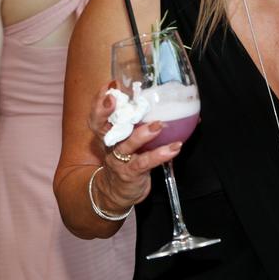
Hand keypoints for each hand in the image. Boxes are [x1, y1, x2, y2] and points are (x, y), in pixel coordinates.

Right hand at [87, 87, 182, 216]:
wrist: (117, 193)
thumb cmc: (129, 158)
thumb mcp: (131, 138)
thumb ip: (146, 120)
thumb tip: (179, 104)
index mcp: (109, 132)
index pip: (99, 114)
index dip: (100, 100)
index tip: (110, 85)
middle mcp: (110, 144)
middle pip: (102, 127)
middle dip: (106, 112)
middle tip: (114, 98)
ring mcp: (119, 159)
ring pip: (126, 145)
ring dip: (142, 133)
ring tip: (158, 125)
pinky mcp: (130, 173)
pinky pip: (145, 163)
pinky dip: (161, 154)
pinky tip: (175, 148)